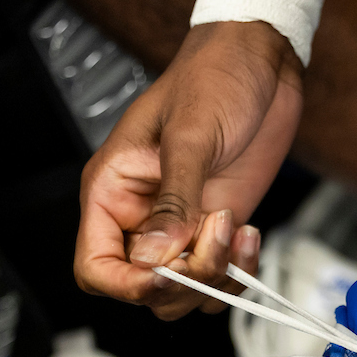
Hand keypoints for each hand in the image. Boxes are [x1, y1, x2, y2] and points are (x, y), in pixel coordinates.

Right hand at [74, 21, 303, 319]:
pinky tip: (251, 235)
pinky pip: (219, 279)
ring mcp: (183, 228)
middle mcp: (142, 218)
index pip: (97, 267)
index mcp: (112, 192)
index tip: (164, 277)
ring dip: (216, 278)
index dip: (126, 285)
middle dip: (185, 278)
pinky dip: (239, 272)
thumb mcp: (189, 136)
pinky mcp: (217, 230)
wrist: (259, 64)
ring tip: (237, 228)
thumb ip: (174, 200)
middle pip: (146, 288)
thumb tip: (156, 257)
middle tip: (217, 233)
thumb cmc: (212, 79)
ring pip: (185, 292)